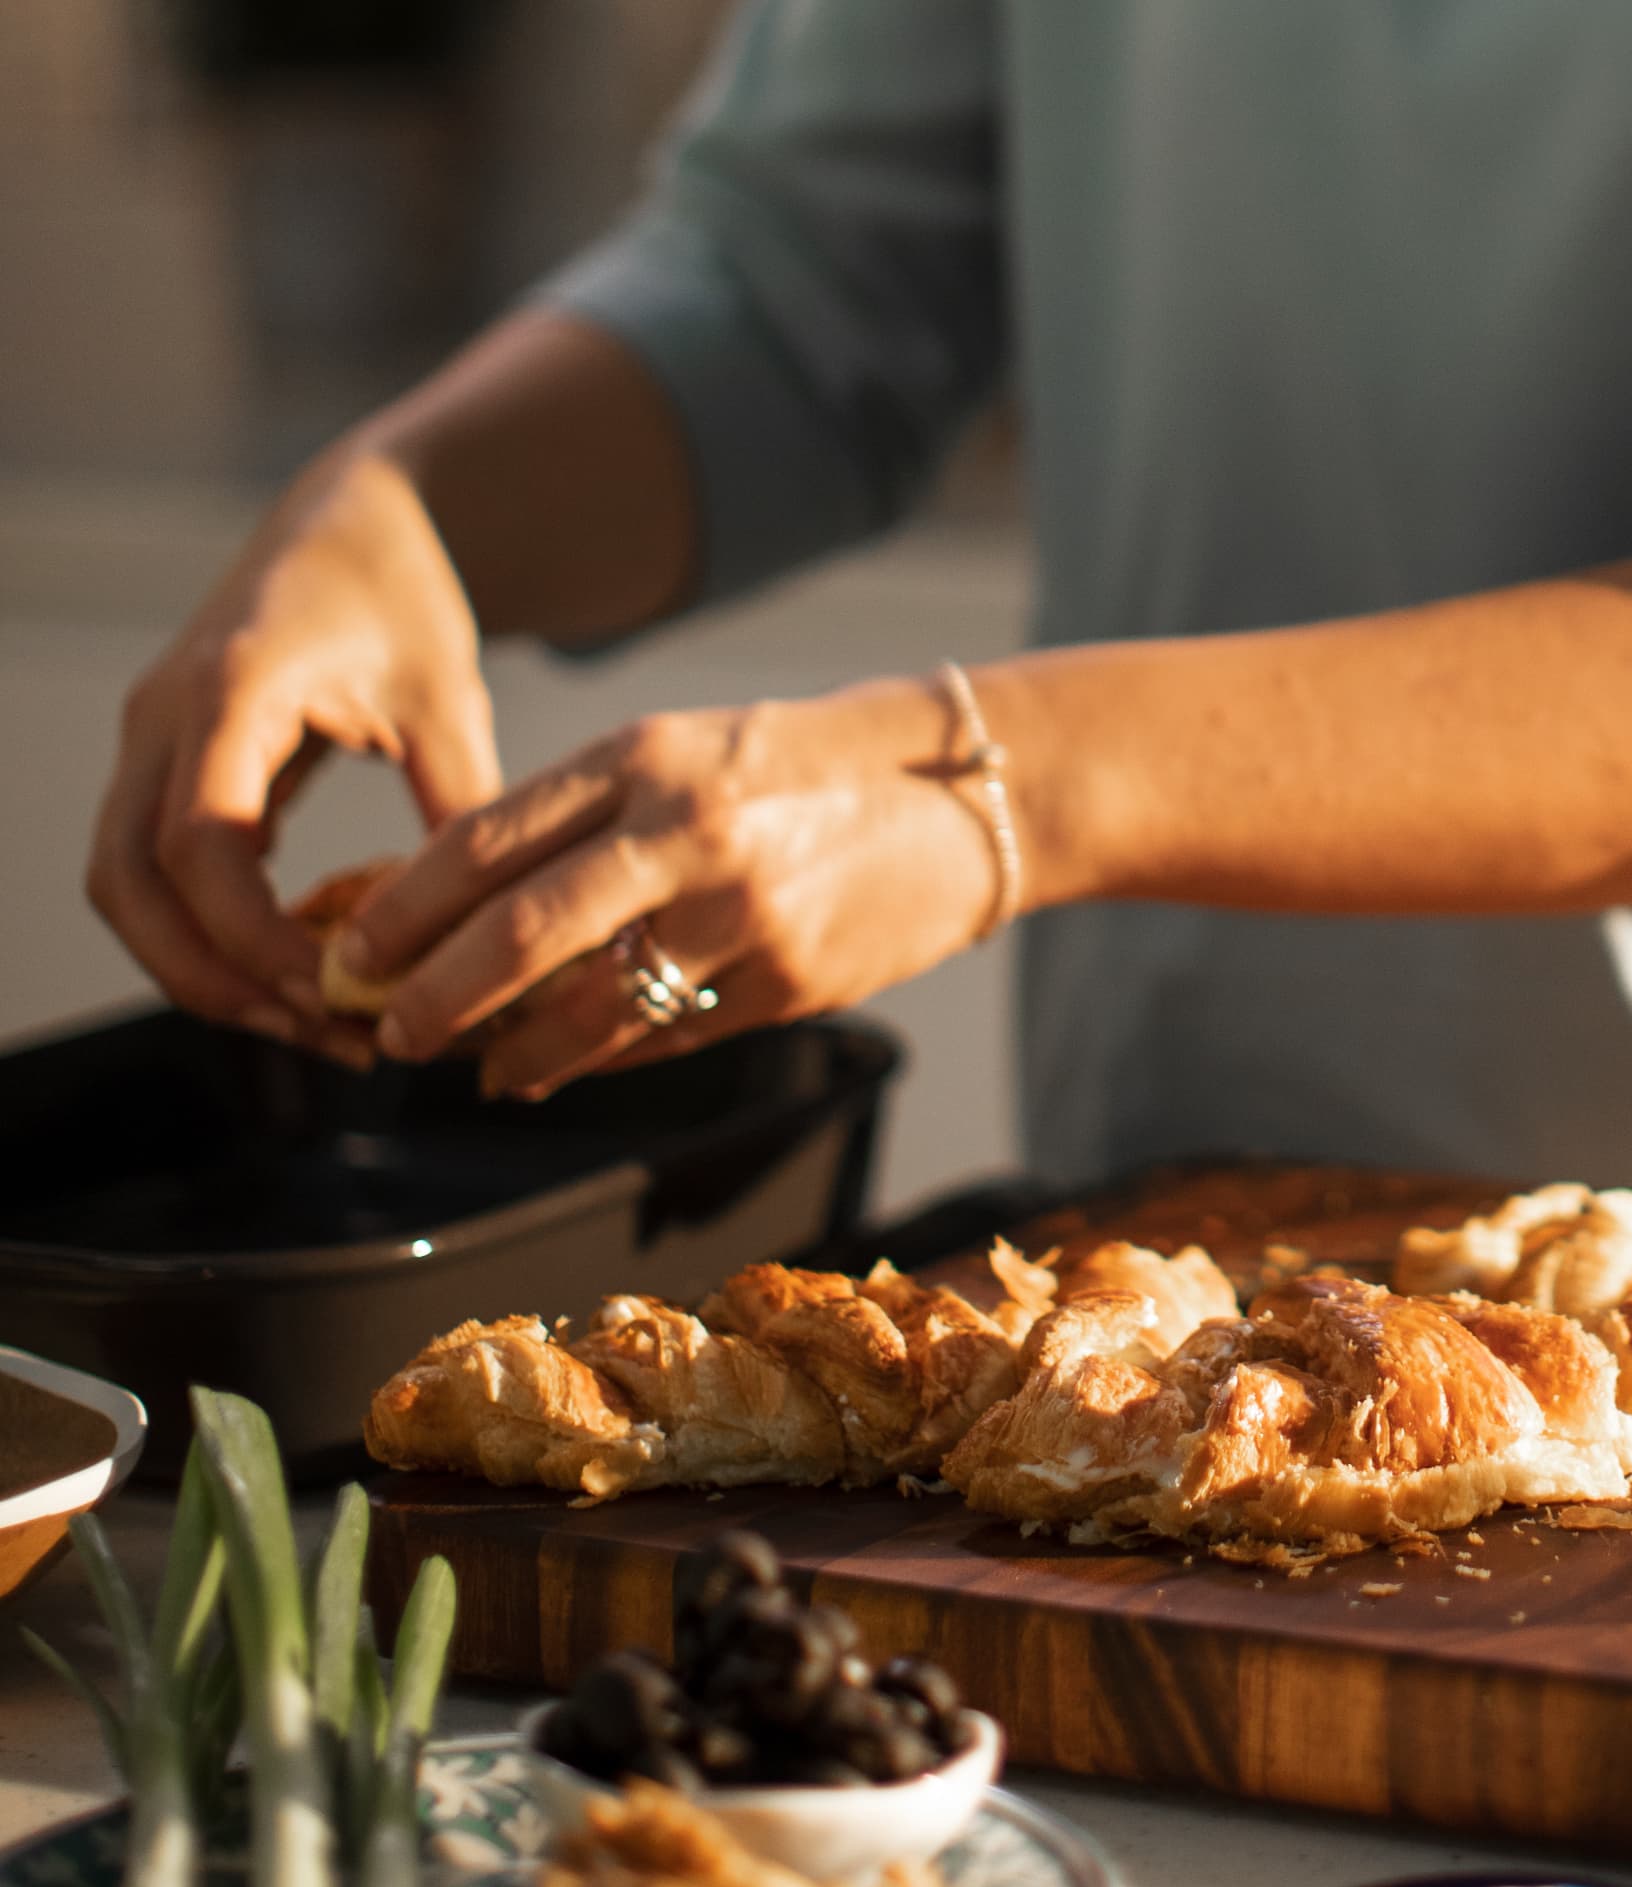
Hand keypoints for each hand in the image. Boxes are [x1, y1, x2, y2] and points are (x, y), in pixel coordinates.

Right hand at [87, 453, 499, 1057]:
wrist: (355, 522)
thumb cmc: (405, 595)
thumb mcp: (449, 696)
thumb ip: (459, 805)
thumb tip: (489, 931)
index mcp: (230, 690)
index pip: (199, 844)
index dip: (254, 936)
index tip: (337, 991)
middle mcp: (164, 718)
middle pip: (129, 883)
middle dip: (214, 977)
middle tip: (324, 1035)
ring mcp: (151, 740)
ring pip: (124, 887)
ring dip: (202, 968)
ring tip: (314, 1022)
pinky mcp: (165, 762)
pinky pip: (150, 869)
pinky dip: (204, 932)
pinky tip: (295, 970)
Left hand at [341, 676, 998, 1097]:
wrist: (962, 796)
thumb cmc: (796, 770)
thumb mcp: (682, 755)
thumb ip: (582, 818)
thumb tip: (456, 903)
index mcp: (645, 758)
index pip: (487, 841)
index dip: (404, 910)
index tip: (353, 956)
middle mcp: (688, 832)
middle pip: (522, 933)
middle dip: (436, 998)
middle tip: (389, 1034)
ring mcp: (745, 913)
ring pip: (595, 1008)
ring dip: (518, 1053)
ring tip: (481, 1071)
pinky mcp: (793, 981)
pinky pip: (672, 1037)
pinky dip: (607, 1060)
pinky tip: (567, 1068)